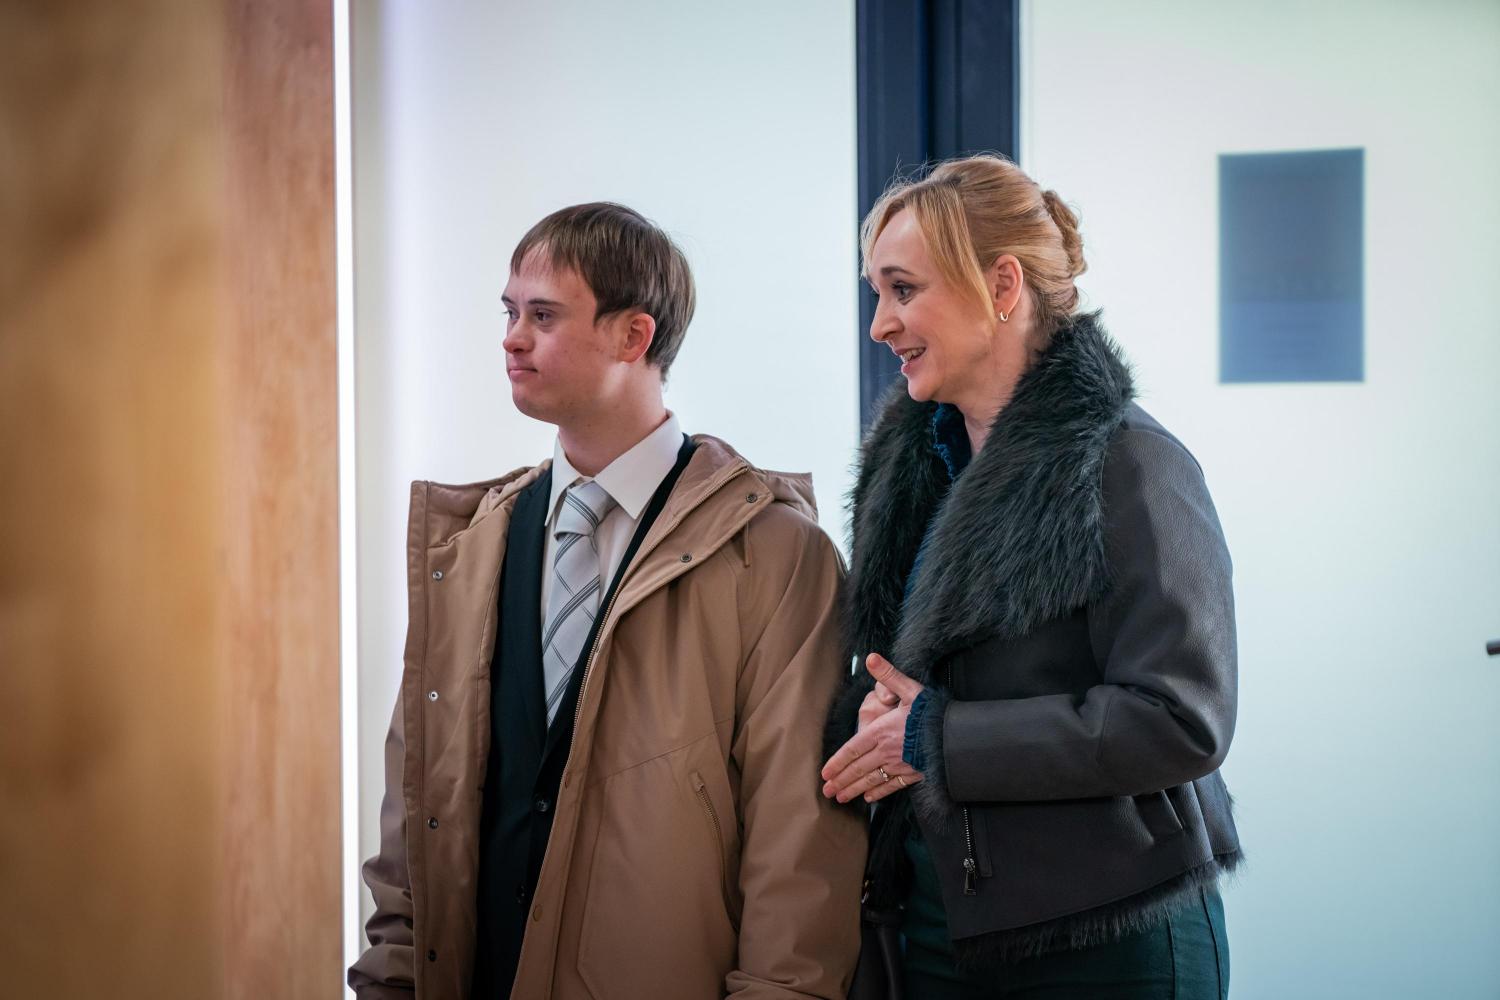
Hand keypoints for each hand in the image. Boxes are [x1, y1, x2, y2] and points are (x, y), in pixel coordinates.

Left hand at [821, 654, 925, 803]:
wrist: (958, 736)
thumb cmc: (933, 712)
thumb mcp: (911, 689)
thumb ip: (889, 675)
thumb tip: (871, 658)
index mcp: (882, 731)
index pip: (853, 749)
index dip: (838, 762)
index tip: (825, 773)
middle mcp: (887, 750)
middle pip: (858, 768)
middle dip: (841, 781)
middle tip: (827, 792)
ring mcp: (899, 764)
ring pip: (871, 780)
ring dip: (854, 790)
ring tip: (841, 797)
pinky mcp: (913, 773)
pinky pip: (892, 785)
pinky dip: (879, 792)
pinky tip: (870, 798)